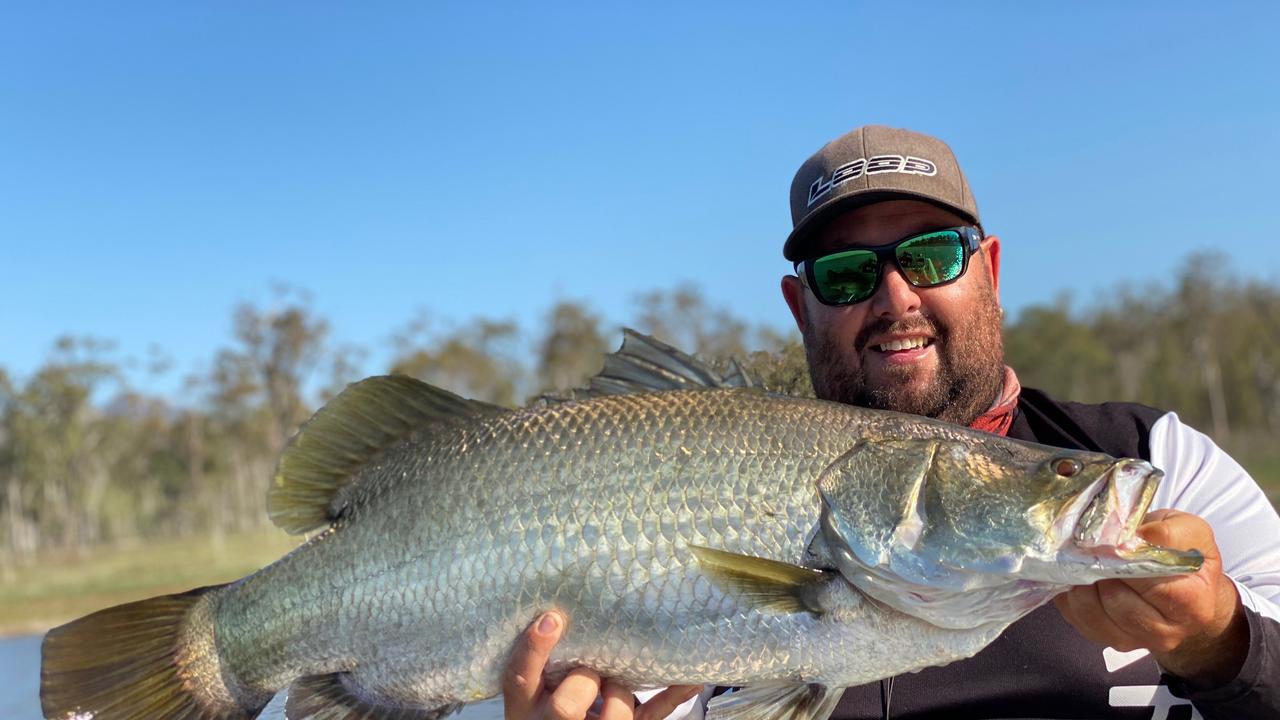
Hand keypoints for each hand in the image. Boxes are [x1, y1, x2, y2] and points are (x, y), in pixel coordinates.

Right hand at [503, 610, 703, 719]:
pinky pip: (650, 717)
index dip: (533, 649)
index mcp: (524, 705)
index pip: (518, 678)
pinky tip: (689, 677)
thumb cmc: (549, 700)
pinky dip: (672, 695)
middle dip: (585, 682)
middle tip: (591, 672)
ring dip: (620, 693)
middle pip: (566, 706)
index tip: (552, 618)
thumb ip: (540, 653)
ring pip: (613, 714)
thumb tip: (553, 609)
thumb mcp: (533, 684)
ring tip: (614, 686)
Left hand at [1054, 510, 1249, 688]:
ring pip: (1089, 610)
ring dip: (1079, 579)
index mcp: (1192, 606)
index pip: (1151, 585)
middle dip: (1098, 568)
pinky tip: (1075, 572)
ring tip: (1081, 557)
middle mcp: (1163, 632)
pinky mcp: (1102, 637)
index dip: (1125, 560)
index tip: (1111, 540)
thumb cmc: (1185, 555)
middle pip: (1115, 600)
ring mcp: (1131, 640)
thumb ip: (1169, 533)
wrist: (1181, 585)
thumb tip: (1134, 536)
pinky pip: (1073, 615)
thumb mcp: (1191, 532)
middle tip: (1089, 544)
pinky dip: (1068, 591)